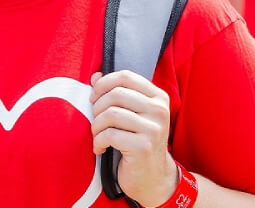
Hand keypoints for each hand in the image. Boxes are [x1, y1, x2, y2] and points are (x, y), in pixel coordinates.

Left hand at [90, 71, 176, 206]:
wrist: (153, 178)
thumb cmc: (138, 142)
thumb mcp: (131, 114)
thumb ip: (116, 93)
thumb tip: (94, 76)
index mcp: (158, 97)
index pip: (126, 76)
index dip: (104, 83)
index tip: (94, 97)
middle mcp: (159, 110)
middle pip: (116, 94)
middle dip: (97, 107)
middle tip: (95, 121)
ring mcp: (154, 128)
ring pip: (111, 114)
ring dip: (96, 126)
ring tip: (97, 135)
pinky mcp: (144, 147)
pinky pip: (110, 135)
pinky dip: (98, 141)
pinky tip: (100, 148)